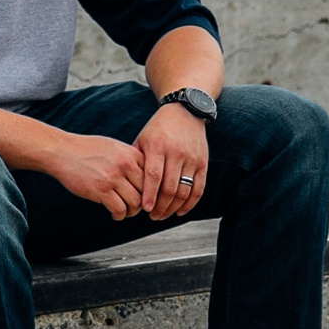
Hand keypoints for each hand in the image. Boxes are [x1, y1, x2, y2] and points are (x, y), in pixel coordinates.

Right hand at [50, 131, 145, 220]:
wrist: (62, 151)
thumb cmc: (86, 149)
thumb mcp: (113, 147)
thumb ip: (129, 158)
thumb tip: (144, 175)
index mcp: (130, 153)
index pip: (153, 176)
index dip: (151, 190)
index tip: (147, 197)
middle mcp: (125, 165)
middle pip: (147, 191)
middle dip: (144, 203)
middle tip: (136, 207)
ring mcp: (113, 178)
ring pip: (136, 203)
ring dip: (132, 212)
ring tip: (125, 211)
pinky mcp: (101, 190)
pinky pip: (120, 209)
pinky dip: (120, 215)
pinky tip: (115, 214)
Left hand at [137, 104, 208, 220]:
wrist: (185, 111)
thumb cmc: (158, 129)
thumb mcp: (143, 139)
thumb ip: (136, 161)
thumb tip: (125, 186)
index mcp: (157, 147)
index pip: (153, 176)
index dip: (149, 195)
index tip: (144, 209)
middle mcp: (176, 153)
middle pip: (169, 187)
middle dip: (160, 206)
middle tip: (152, 216)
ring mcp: (191, 159)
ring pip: (184, 191)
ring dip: (173, 208)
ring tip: (163, 215)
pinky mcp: (202, 163)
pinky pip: (198, 188)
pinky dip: (190, 204)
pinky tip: (180, 212)